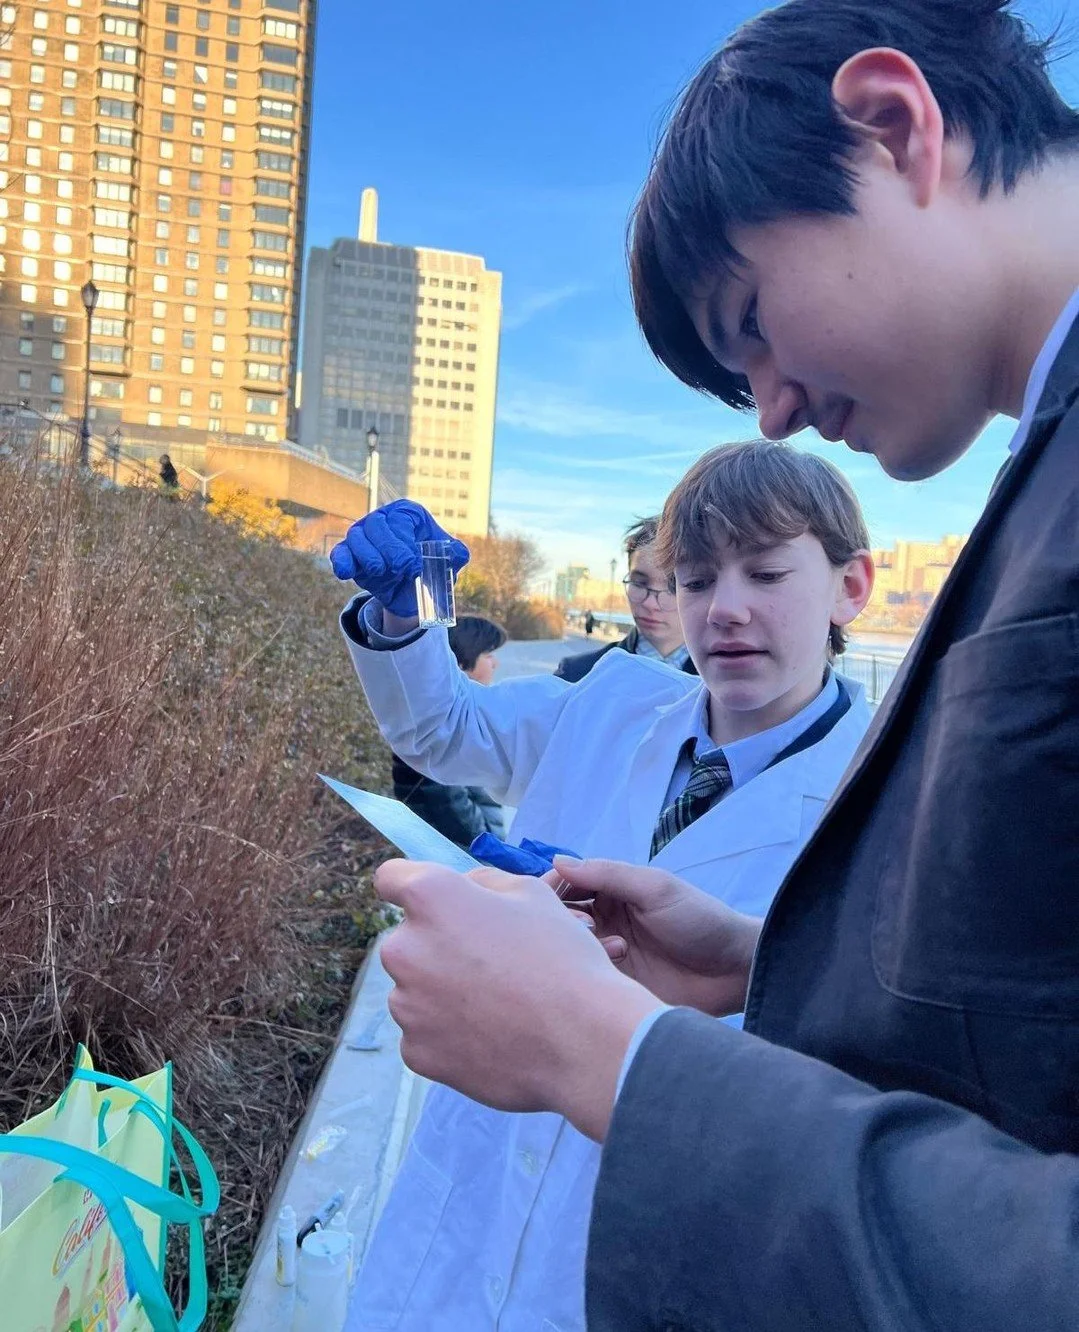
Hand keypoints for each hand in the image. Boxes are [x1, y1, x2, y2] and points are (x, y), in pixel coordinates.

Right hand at [328, 500, 468, 618]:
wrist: (414, 594)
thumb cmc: (432, 566)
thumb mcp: (450, 560)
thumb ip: (457, 553)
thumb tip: (458, 553)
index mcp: (407, 513)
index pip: (400, 518)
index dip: (405, 539)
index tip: (414, 562)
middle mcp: (383, 520)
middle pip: (377, 525)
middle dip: (389, 548)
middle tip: (403, 569)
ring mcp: (363, 536)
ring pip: (356, 537)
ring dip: (369, 556)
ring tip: (381, 572)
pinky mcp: (349, 556)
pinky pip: (340, 553)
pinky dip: (342, 562)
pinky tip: (347, 573)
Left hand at [377, 860, 663, 1141]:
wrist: (583, 1041)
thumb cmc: (562, 958)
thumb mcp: (533, 894)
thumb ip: (483, 883)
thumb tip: (464, 889)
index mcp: (430, 898)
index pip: (391, 878)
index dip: (411, 885)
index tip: (432, 902)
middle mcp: (404, 948)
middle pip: (408, 939)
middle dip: (438, 945)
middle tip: (488, 962)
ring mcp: (406, 1005)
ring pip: (415, 988)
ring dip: (442, 990)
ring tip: (498, 1003)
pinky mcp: (416, 1052)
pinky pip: (425, 1032)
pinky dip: (449, 1032)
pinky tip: (492, 1033)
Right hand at [553, 857, 761, 1017]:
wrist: (734, 970)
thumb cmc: (700, 920)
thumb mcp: (655, 888)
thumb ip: (608, 874)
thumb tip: (557, 861)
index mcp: (613, 891)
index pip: (567, 884)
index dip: (554, 888)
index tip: (550, 898)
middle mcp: (605, 920)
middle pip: (562, 917)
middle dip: (563, 919)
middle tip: (584, 926)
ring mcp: (608, 954)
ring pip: (571, 948)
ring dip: (581, 945)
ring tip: (616, 948)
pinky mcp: (614, 985)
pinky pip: (586, 978)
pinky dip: (591, 971)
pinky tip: (617, 966)